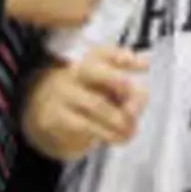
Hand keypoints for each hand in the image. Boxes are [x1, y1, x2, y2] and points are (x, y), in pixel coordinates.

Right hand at [22, 47, 147, 161]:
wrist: (44, 116)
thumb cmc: (86, 98)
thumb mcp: (109, 91)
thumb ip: (129, 94)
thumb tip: (137, 106)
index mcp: (91, 61)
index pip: (105, 53)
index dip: (123, 57)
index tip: (146, 66)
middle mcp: (75, 72)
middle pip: (93, 69)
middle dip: (119, 82)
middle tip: (134, 103)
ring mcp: (62, 94)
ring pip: (95, 103)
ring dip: (118, 120)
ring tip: (131, 131)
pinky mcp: (53, 118)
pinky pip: (83, 125)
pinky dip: (105, 133)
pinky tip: (116, 138)